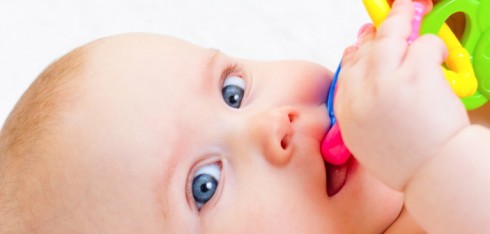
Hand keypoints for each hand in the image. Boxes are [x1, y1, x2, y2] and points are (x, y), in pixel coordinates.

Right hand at [335, 0, 469, 190]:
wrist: (433, 174)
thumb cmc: (406, 163)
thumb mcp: (365, 142)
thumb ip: (360, 114)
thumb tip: (367, 90)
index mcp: (348, 110)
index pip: (346, 71)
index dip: (356, 54)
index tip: (362, 46)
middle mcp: (361, 93)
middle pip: (364, 51)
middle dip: (373, 35)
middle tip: (383, 25)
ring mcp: (386, 82)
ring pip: (387, 38)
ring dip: (397, 21)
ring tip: (406, 8)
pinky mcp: (414, 75)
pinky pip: (421, 44)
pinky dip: (431, 44)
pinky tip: (437, 54)